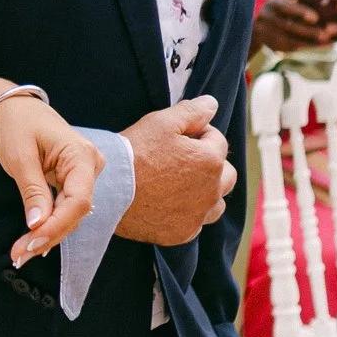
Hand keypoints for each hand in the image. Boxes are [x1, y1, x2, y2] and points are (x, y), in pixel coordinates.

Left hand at [0, 68, 102, 264]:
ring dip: (47, 235)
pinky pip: (64, 209)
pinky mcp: (72, 182)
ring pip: (70, 215)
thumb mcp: (20, 157)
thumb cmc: (16, 124)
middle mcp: (89, 166)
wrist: (13, 109)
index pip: (78, 200)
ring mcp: (83, 175)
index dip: (57, 225)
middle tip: (20, 255)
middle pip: (75, 212)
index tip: (32, 241)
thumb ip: (33, 191)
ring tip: (21, 254)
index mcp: (81, 155)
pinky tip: (33, 242)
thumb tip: (38, 225)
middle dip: (48, 236)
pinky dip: (48, 225)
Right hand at [118, 96, 233, 245]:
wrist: (109, 190)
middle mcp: (212, 190)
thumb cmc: (134, 153)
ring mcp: (198, 215)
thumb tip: (213, 104)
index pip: (217, 141)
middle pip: (226, 174)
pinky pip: (196, 222)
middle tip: (182, 160)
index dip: (198, 134)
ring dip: (206, 192)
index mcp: (211, 160)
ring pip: (216, 202)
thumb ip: (193, 111)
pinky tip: (169, 203)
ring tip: (180, 184)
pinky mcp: (182, 233)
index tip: (177, 138)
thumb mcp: (162, 122)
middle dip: (210, 164)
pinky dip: (189, 213)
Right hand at [252, 0, 322, 55]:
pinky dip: (308, 46)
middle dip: (309, 31)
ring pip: (290, 41)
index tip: (316, 17)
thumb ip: (302, 2)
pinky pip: (292, 48)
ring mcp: (268, 35)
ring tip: (326, 41)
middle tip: (326, 34)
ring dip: (310, 42)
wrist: (262, 25)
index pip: (286, 7)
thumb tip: (325, 1)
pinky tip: (320, 45)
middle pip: (289, 27)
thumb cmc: (283, 9)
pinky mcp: (273, 46)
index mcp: (272, 4)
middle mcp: (267, 19)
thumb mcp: (287, 1)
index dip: (301, 12)